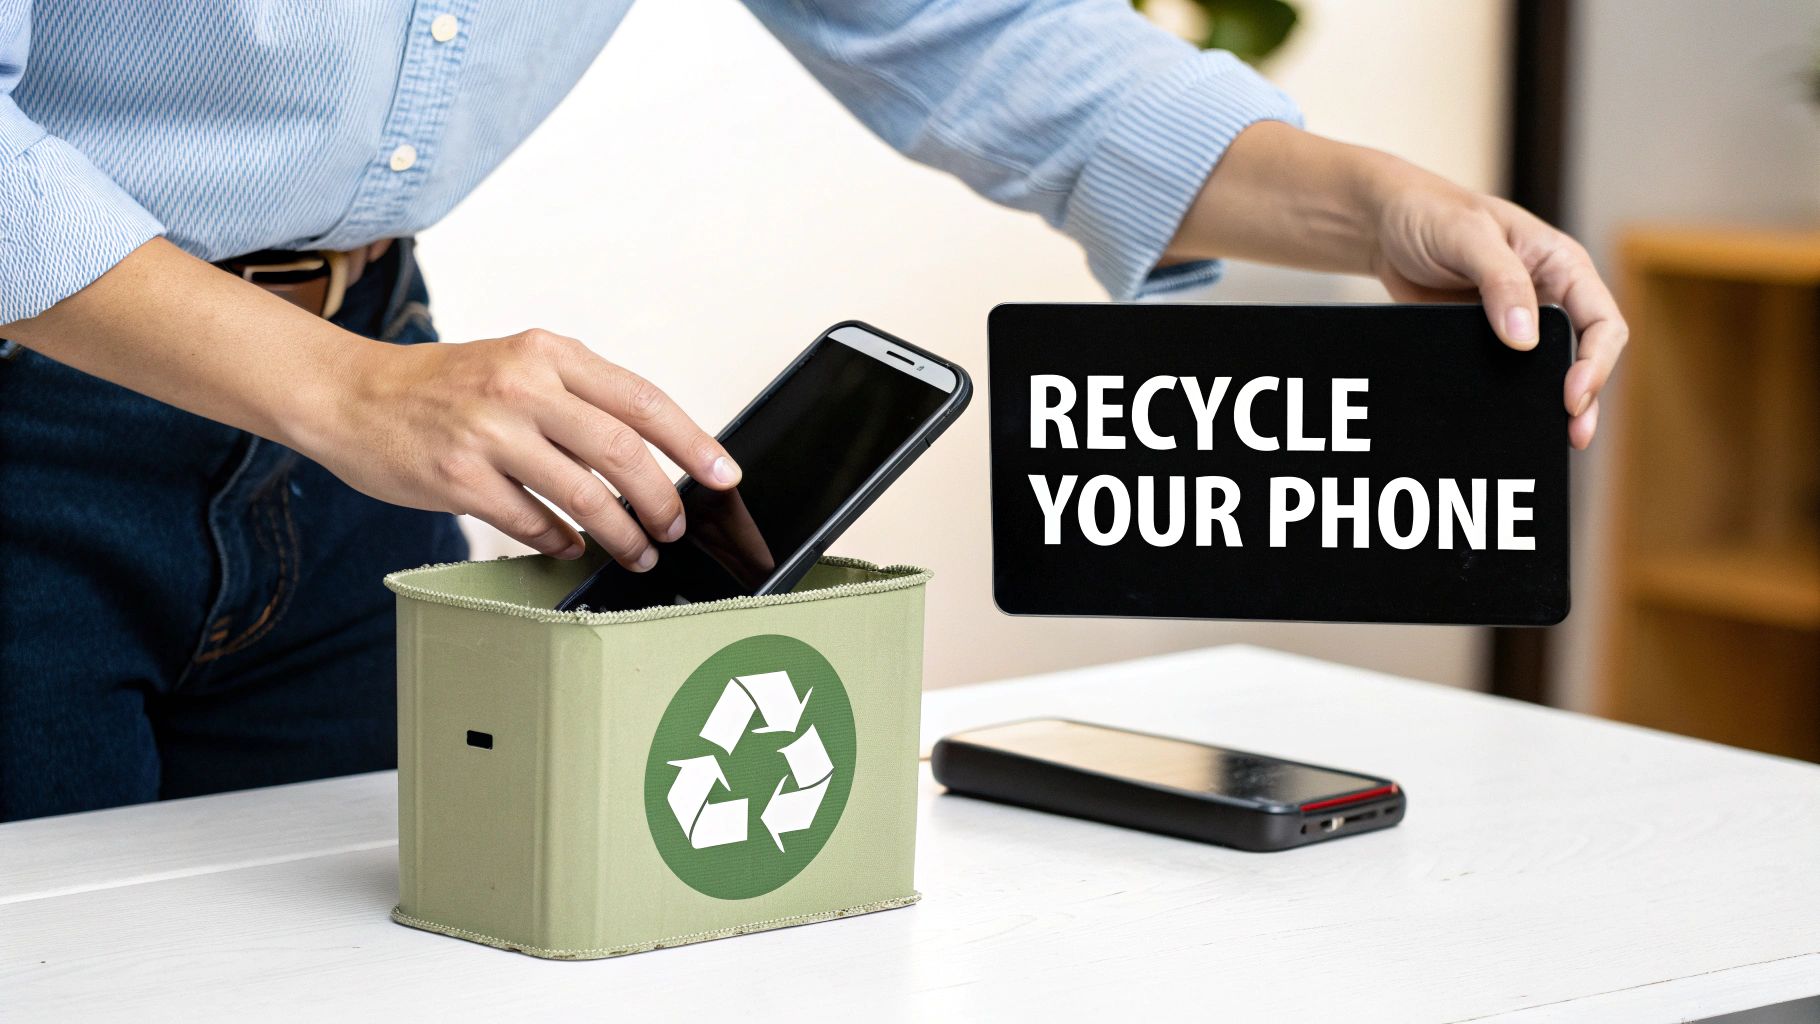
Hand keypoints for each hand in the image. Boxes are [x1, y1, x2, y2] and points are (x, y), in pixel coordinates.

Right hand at [311, 328, 740, 568]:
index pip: (642, 399)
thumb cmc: (443, 386)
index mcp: (547, 352)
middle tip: (675, 527)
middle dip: (662, 500)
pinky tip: (574, 548)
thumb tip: (651, 453)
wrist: (350, 395)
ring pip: (584, 495)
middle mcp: (522, 386)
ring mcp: (488, 433)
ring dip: (622, 534)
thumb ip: (578, 399)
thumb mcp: (517, 365)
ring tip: (638, 551)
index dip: (693, 441)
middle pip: (623, 451)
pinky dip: (564, 542)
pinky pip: (533, 524)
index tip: (722, 474)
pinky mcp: (459, 479)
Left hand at [1168, 121, 1626, 449]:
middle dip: (1583, 397)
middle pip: (1585, 356)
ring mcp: (1520, 323)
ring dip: (1549, 408)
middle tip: (1571, 436)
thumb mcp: (1467, 236)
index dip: (1596, 361)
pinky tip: (1503, 425)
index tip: (1571, 395)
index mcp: (1562, 266)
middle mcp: (1550, 297)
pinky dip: (1509, 402)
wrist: (1383, 227)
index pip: (1602, 321)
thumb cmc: (1431, 213)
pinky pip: (1505, 377)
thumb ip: (1500, 282)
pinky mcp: (1486, 342)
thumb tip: (1526, 340)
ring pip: (1548, 373)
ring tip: (1548, 444)